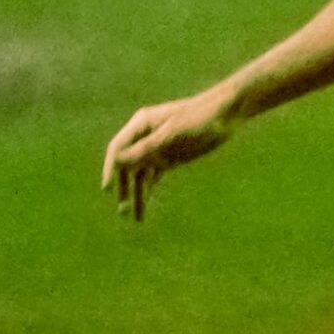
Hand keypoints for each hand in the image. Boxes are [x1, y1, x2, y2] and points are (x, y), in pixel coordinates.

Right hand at [100, 88, 237, 219]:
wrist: (225, 115)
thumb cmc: (199, 118)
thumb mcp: (173, 134)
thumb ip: (147, 148)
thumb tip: (119, 161)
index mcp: (141, 125)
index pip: (118, 148)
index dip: (110, 169)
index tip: (107, 189)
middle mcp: (144, 138)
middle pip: (127, 165)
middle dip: (124, 188)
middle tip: (122, 211)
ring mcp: (156, 149)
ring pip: (140, 174)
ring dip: (136, 194)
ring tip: (135, 218)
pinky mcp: (169, 159)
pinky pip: (153, 177)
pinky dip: (148, 190)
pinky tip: (144, 207)